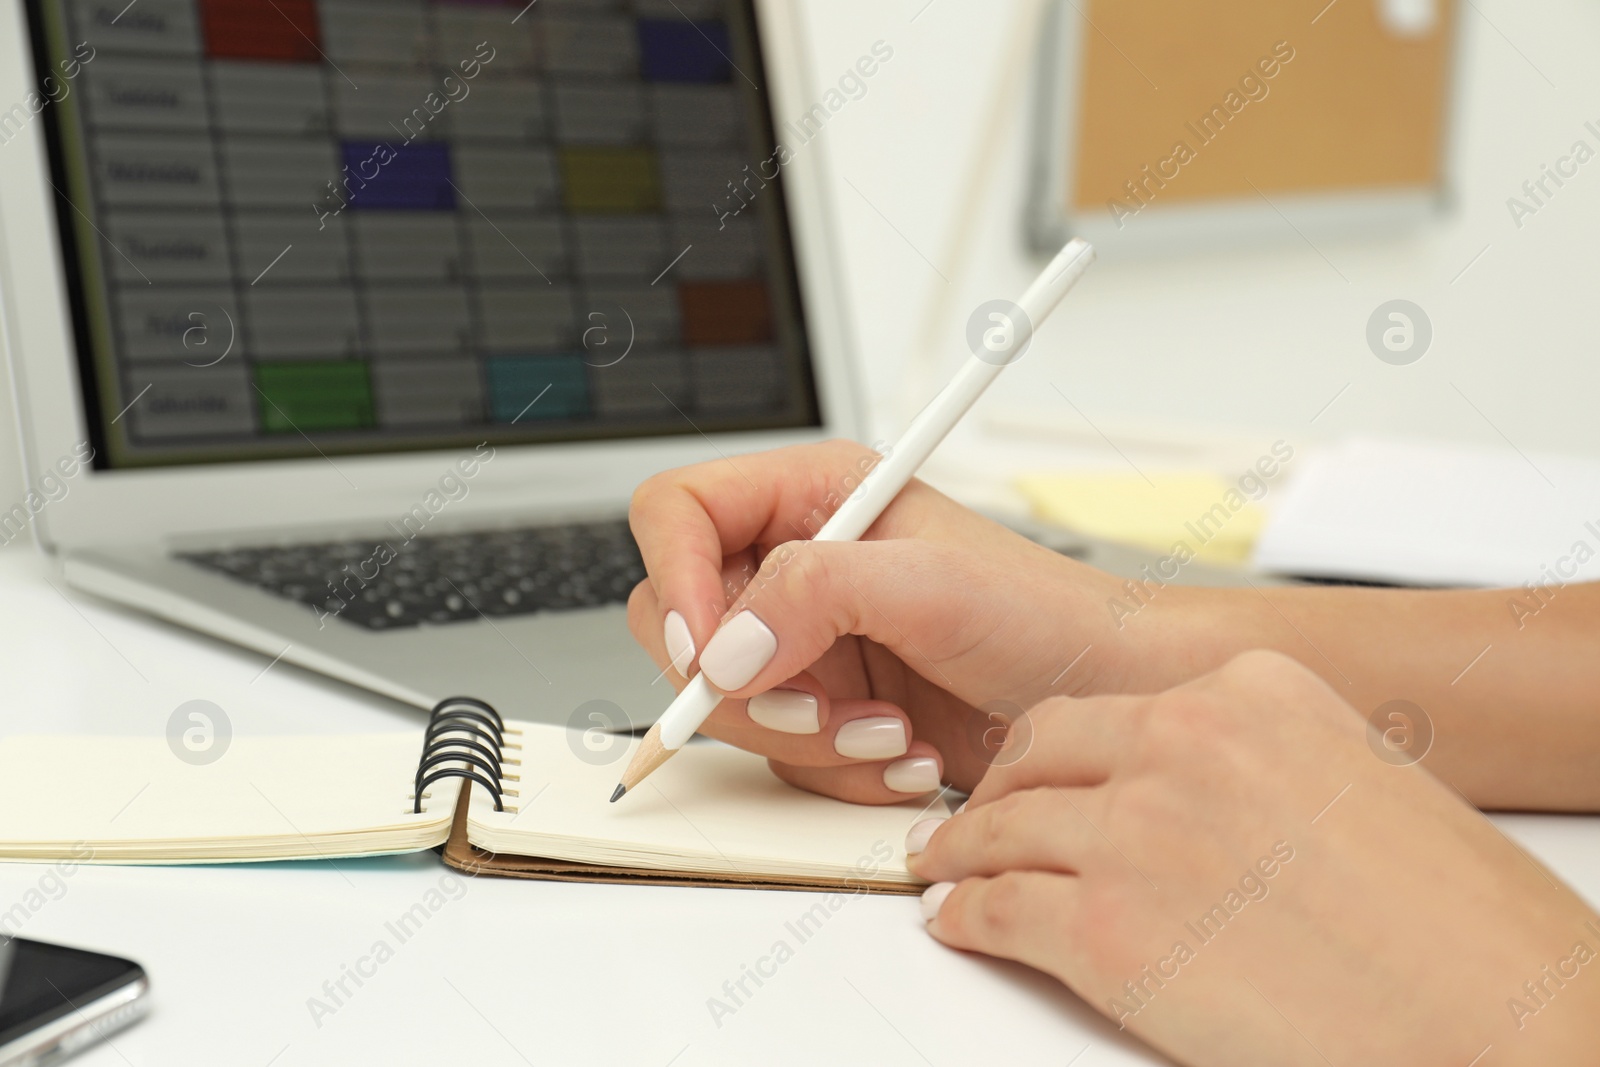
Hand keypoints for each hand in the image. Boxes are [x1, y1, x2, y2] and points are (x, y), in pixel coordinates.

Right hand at [626, 440, 1132, 802]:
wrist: (1101, 696)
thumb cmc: (1045, 614)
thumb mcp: (931, 584)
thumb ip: (816, 593)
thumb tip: (727, 647)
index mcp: (810, 495)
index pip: (678, 513)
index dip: (676, 580)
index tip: (708, 651)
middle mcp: (796, 565)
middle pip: (682, 622)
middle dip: (746, 684)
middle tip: (814, 707)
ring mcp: (806, 641)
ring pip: (724, 701)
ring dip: (803, 735)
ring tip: (886, 730)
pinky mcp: (825, 707)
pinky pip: (777, 753)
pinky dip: (835, 769)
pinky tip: (900, 751)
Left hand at [909, 651, 1599, 1066]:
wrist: (1508, 1022)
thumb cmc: (1459, 925)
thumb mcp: (1354, 779)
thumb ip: (1253, 763)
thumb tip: (1177, 792)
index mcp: (1252, 691)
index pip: (1107, 707)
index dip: (1053, 750)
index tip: (1032, 769)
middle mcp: (1185, 741)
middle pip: (1038, 753)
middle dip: (995, 790)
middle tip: (970, 818)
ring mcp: (1137, 831)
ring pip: (1002, 830)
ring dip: (962, 853)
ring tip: (942, 869)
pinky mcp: (1105, 929)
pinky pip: (997, 911)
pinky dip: (963, 919)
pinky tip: (957, 922)